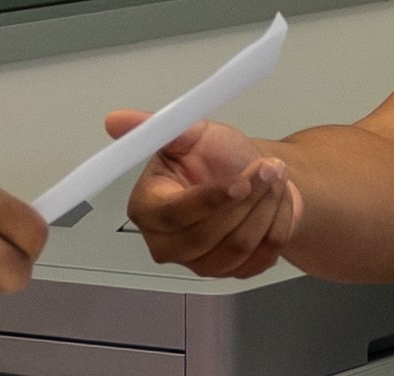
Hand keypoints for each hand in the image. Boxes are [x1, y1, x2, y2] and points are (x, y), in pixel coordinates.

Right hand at [109, 111, 300, 278]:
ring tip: (274, 177)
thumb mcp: (192, 134)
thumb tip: (117, 120)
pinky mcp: (230, 273)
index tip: (240, 181)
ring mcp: (199, 263)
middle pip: (206, 237)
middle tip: (268, 169)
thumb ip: (159, 128)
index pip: (173, 214)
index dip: (208, 200)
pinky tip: (275, 201)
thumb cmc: (217, 158)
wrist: (254, 178)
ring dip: (265, 208)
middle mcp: (167, 243)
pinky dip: (276, 225)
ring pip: (238, 247)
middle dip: (246, 201)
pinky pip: (260, 257)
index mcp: (148, 208)